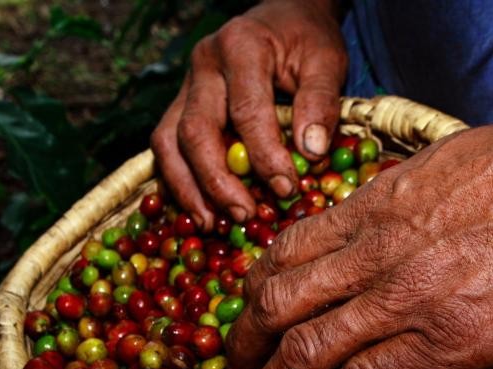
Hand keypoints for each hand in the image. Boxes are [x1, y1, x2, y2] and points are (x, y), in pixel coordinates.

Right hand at [150, 0, 346, 230]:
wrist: (282, 17)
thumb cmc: (305, 41)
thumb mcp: (326, 61)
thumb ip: (321, 103)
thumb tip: (311, 153)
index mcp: (240, 48)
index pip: (247, 112)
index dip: (264, 156)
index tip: (286, 189)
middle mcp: (203, 65)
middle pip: (196, 132)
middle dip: (218, 182)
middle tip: (244, 215)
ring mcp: (185, 86)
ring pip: (169, 142)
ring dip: (188, 188)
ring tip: (210, 224)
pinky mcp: (180, 106)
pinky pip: (166, 148)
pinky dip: (179, 181)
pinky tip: (199, 210)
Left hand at [226, 86, 492, 368]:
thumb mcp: (439, 161)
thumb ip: (395, 194)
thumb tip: (373, 210)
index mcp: (372, 208)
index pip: (286, 251)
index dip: (254, 287)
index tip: (247, 310)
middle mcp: (372, 256)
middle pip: (278, 304)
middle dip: (244, 343)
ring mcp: (403, 301)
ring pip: (307, 351)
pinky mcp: (444, 342)